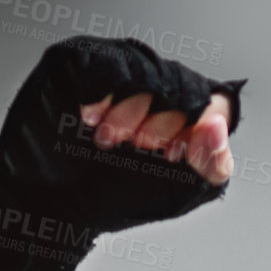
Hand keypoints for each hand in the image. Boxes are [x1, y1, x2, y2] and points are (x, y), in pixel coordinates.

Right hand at [0, 37, 246, 270]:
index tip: (176, 153)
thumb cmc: (109, 198)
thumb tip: (218, 127)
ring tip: (108, 142)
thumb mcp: (177, 194)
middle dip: (165, 124)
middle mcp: (152, 86)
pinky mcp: (81, 61)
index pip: (214, 101)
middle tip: (139, 148)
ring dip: (132, 113)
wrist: (52, 209)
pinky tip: (91, 122)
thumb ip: (214, 166)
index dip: (202, 128)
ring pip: (146, 71)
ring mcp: (116, 70)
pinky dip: (104, 96)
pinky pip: (106, 63)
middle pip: (183, 84)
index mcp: (180, 114)